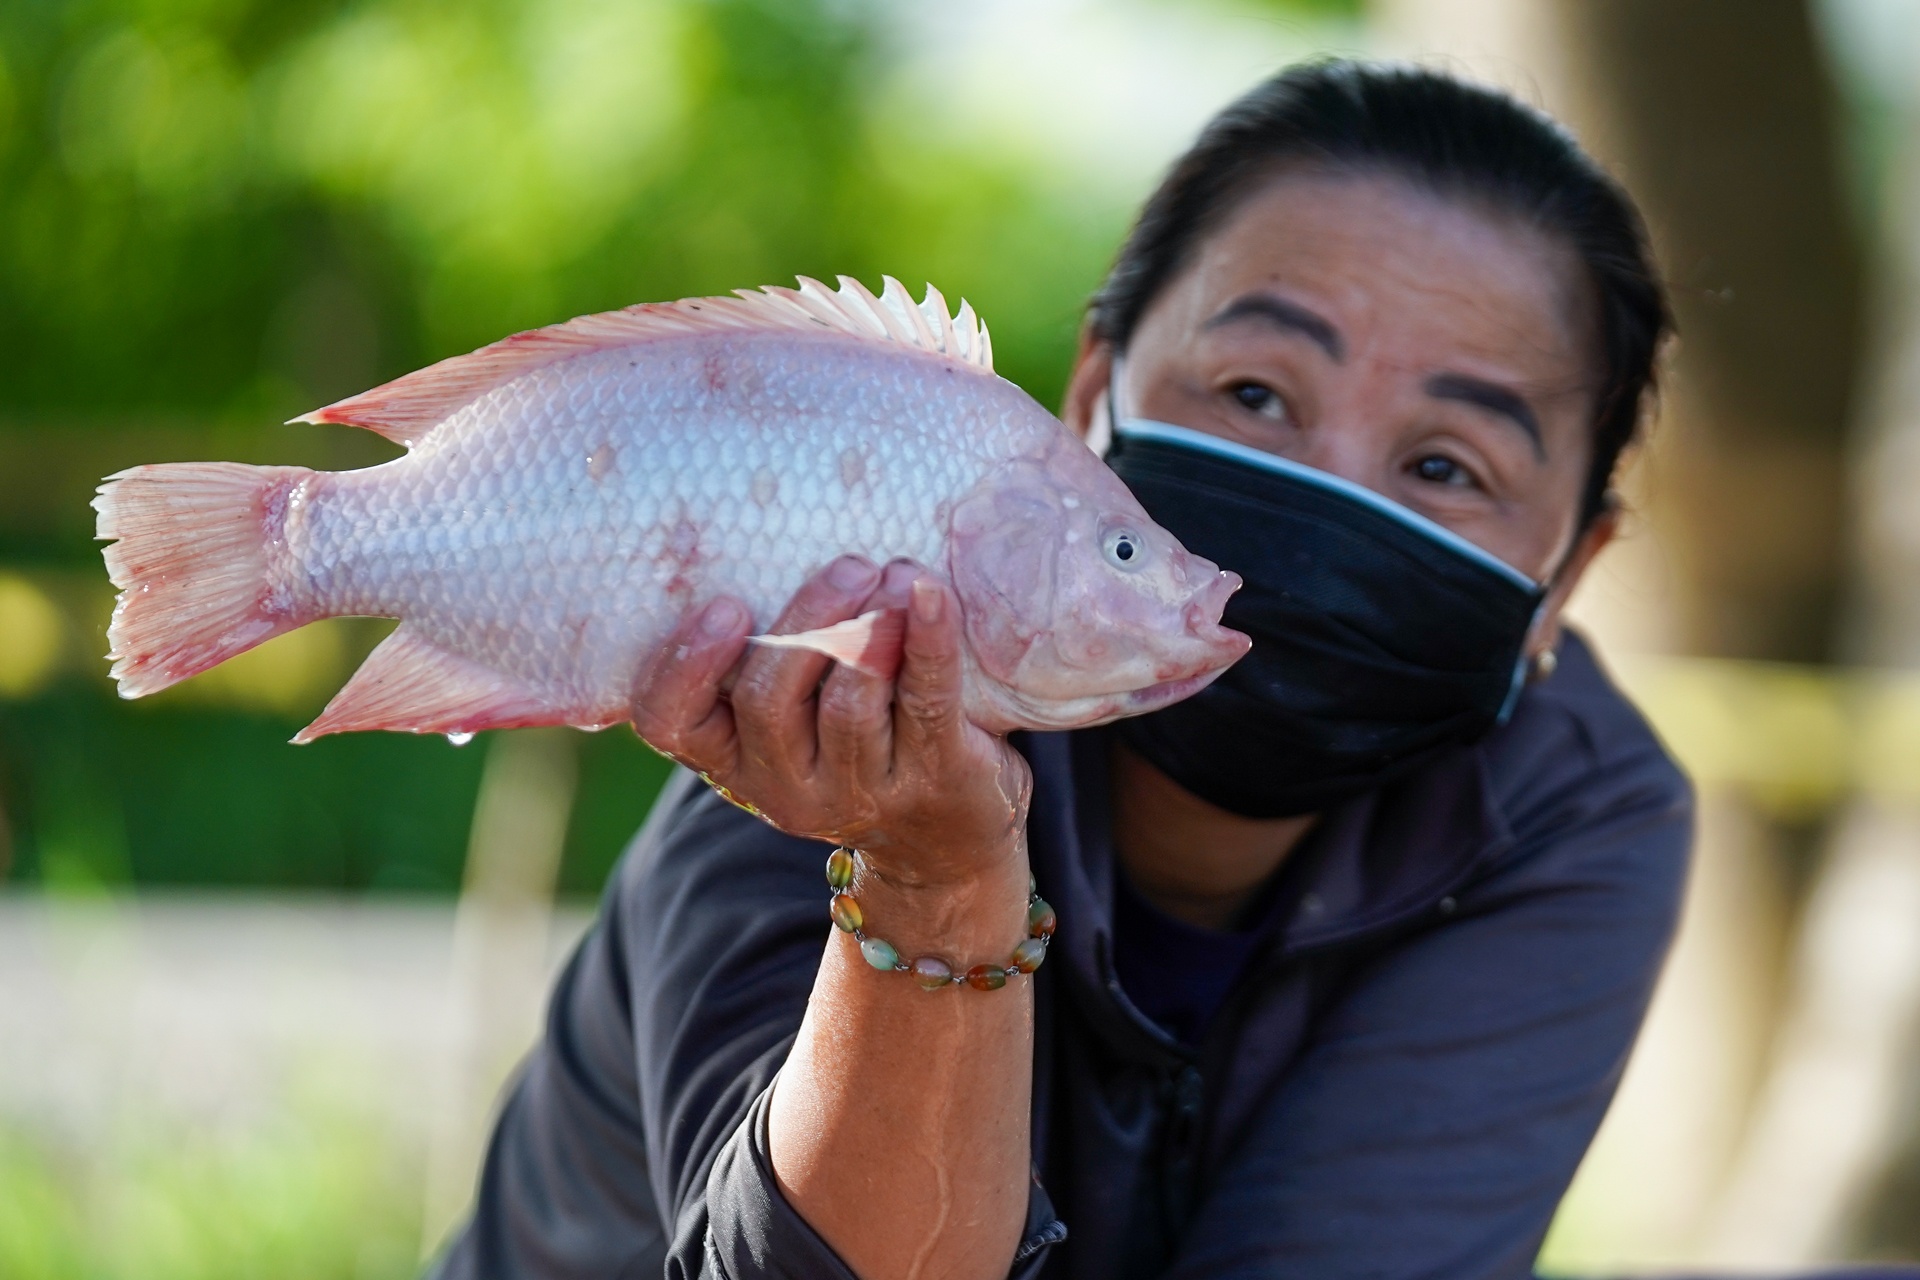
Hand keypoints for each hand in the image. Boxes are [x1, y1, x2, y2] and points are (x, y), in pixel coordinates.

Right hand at [631, 557, 1032, 894]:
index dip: (685, 665)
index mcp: (731, 759)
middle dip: (805, 622)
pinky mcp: (932, 778)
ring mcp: (859, 791)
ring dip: (871, 625)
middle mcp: (785, 786)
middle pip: (770, 703)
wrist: (945, 833)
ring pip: (848, 706)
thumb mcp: (790, 711)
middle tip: (847, 565)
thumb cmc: (852, 740)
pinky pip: (926, 701)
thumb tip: (757, 527)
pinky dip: (929, 638)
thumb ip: (764, 648)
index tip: (726, 605)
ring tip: (893, 572)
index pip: (670, 723)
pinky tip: (930, 592)